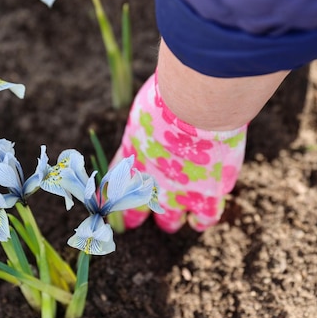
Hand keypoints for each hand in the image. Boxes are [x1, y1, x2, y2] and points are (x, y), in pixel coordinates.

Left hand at [112, 72, 246, 232]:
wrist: (197, 107)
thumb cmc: (170, 95)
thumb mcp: (148, 107)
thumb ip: (149, 123)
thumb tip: (156, 119)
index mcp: (129, 158)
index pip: (111, 186)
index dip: (110, 194)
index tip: (109, 198)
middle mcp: (148, 183)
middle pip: (134, 210)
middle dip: (135, 213)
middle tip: (139, 213)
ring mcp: (177, 194)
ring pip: (169, 222)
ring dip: (170, 221)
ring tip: (173, 221)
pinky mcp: (207, 196)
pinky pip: (204, 219)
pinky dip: (202, 220)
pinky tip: (200, 218)